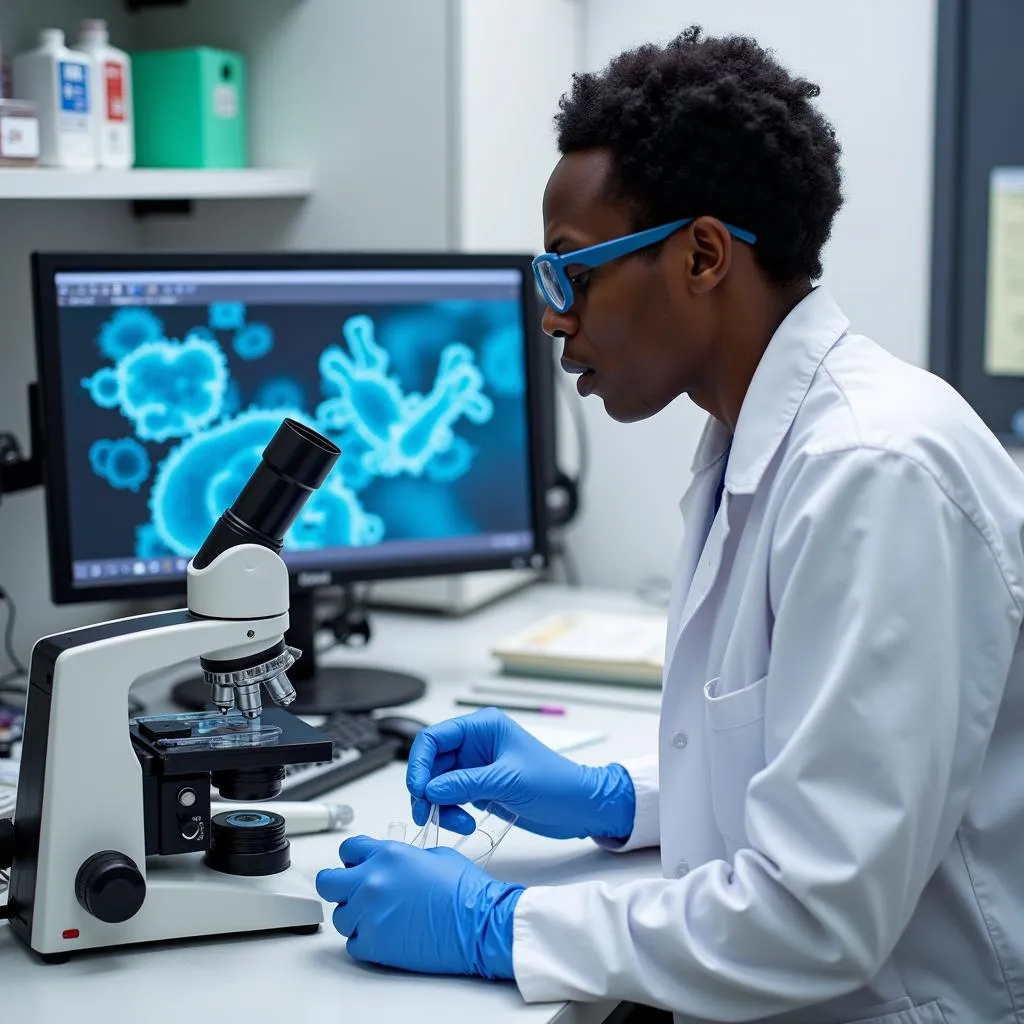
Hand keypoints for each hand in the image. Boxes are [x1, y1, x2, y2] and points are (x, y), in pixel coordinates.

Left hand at [316, 836, 522, 977]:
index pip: (348, 849)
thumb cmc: (465, 891)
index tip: (357, 867)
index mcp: (387, 854)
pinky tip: (385, 936)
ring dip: (355, 916)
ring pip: (340, 916)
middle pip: (328, 882)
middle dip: (339, 886)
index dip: (353, 859)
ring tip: (380, 918)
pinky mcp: (374, 944)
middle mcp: (372, 881)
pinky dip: (365, 941)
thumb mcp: (435, 856)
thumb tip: (392, 866)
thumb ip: (403, 858)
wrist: (479, 923)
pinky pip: (353, 943)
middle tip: (355, 893)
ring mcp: (369, 914)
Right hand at [406, 707, 635, 839]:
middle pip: (431, 763)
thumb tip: (430, 789)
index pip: (435, 738)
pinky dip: (450, 812)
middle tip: (427, 814)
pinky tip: (464, 823)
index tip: (418, 789)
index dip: (419, 762)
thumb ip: (466, 783)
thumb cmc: (556, 783)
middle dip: (426, 789)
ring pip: (438, 784)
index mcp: (482, 727)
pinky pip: (450, 799)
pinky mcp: (479, 789)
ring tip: (456, 823)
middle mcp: (475, 744)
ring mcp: (476, 767)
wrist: (581, 808)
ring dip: (439, 805)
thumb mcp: (508, 781)